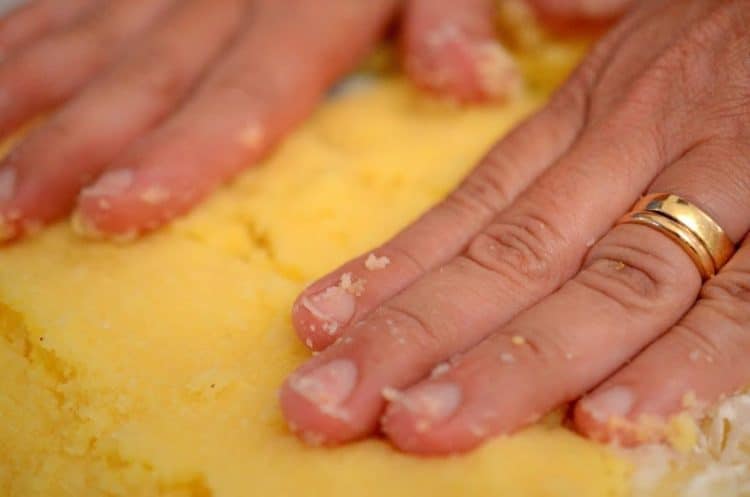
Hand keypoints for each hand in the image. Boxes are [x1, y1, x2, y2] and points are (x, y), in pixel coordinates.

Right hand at [0, 0, 614, 242]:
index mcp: (312, 4)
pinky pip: (71, 0)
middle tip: (14, 216)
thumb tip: (471, 85)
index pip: (246, 92)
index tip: (114, 214)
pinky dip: (20, 45)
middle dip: (76, 149)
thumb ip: (451, 14)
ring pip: (91, 41)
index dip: (182, 154)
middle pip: (149, 78)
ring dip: (30, 109)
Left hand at [281, 0, 749, 453]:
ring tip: (417, 428)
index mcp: (594, 112)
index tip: (317, 329)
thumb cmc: (743, 15)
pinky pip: (743, 309)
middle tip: (322, 406)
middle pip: (506, 265)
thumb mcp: (656, 12)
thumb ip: (595, 24)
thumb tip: (545, 11)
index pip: (472, 212)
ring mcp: (719, 189)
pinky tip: (600, 425)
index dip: (392, 274)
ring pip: (600, 293)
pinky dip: (679, 367)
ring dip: (506, 369)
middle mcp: (635, 152)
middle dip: (409, 341)